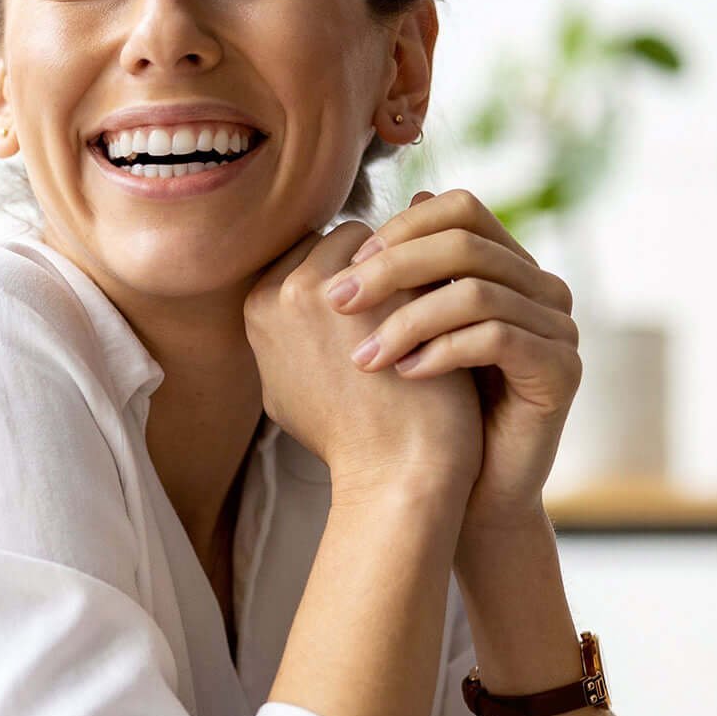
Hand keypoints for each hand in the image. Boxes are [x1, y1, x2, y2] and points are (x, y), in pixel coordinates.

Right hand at [241, 221, 481, 505]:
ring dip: (412, 266)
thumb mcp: (285, 387)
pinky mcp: (396, 291)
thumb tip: (288, 294)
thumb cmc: (348, 441)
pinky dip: (441, 278)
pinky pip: (424, 258)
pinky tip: (457, 311)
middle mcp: (289, 289)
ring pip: (388, 242)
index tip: (381, 307)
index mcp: (259, 306)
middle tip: (413, 301)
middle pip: (345, 240)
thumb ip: (283, 333)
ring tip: (436, 307)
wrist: (395, 475)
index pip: (309, 252)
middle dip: (381, 263)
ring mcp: (342, 287)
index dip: (351, 276)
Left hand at [321, 190, 580, 523]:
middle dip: (393, 269)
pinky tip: (404, 374)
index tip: (347, 268)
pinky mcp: (562, 370)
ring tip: (363, 356)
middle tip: (338, 302)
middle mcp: (540, 286)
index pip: (459, 209)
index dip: (401, 229)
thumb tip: (353, 224)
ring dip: (408, 321)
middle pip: (466, 242)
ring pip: (477, 292)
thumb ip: (393, 280)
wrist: (467, 491)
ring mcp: (558, 327)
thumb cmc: (427, 410)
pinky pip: (498, 339)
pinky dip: (443, 352)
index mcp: (505, 266)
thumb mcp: (404, 333)